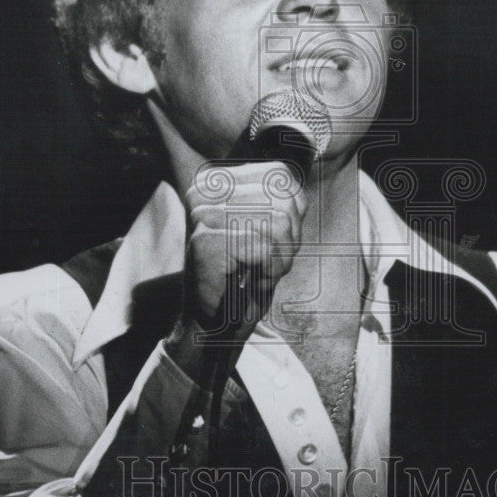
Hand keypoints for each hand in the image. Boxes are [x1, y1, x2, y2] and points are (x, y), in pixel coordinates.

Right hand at [183, 159, 306, 328]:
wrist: (214, 321)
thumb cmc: (245, 273)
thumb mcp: (268, 227)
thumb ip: (283, 200)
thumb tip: (295, 192)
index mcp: (217, 180)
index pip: (280, 176)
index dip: (293, 212)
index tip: (273, 239)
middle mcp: (204, 191)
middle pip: (283, 201)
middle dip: (288, 239)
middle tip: (266, 261)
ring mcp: (201, 214)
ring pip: (279, 224)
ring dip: (280, 258)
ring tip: (258, 271)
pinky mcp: (204, 241)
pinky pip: (265, 249)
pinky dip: (268, 272)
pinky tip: (250, 281)